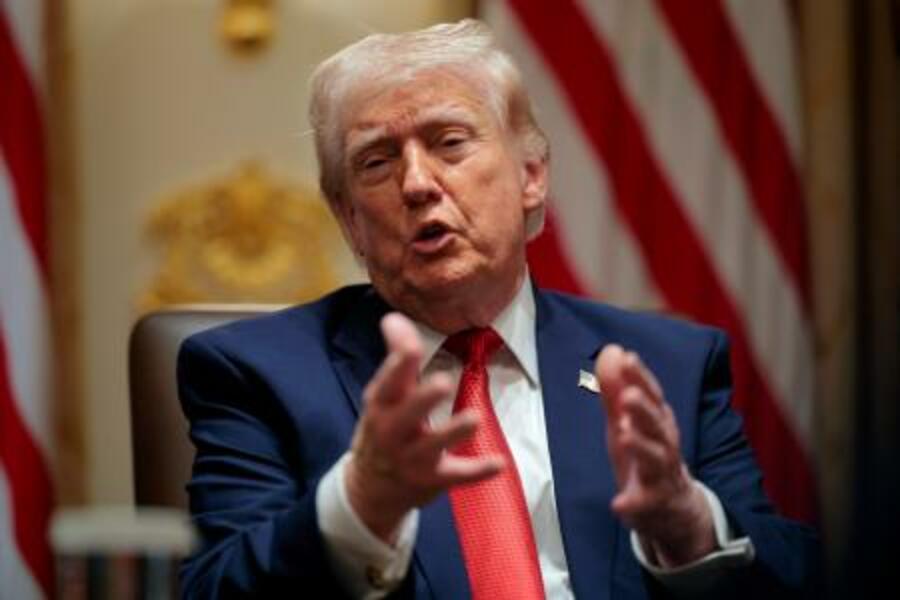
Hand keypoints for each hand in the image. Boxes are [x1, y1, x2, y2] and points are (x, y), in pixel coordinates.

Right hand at [345, 313, 503, 542]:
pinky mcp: (433, 479)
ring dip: (453, 432)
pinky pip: (457, 475)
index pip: (387, 384)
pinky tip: (500, 462)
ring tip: (474, 418)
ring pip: (433, 446)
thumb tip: (394, 317)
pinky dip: (478, 470)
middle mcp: (393, 432)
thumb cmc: (382, 430)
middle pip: (407, 415)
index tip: (410, 347)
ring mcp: (412, 458)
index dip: (398, 365)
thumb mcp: (383, 395)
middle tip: (443, 382)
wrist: (370, 490)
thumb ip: (396, 356)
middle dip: (423, 399)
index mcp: (381, 406)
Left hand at [595, 344, 715, 566]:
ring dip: (641, 446)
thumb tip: (611, 350)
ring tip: (624, 435)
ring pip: (655, 459)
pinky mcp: (651, 504)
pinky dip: (631, 503)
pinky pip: (642, 504)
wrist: (674, 507)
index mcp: (657, 421)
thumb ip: (616, 388)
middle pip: (656, 424)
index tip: (628, 358)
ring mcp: (659, 475)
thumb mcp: (627, 420)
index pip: (652, 395)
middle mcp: (663, 444)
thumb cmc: (647, 455)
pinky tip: (618, 502)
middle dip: (644, 409)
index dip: (641, 377)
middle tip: (629, 395)